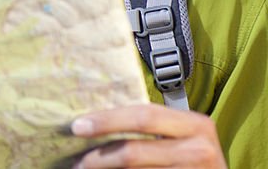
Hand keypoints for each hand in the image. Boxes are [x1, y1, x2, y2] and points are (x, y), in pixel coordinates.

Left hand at [71, 104, 225, 167]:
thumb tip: (94, 120)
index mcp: (196, 124)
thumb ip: (150, 124)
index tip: (77, 126)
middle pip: (133, 152)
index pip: (143, 116)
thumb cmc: (192, 154)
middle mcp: (199, 150)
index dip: (107, 120)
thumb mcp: (180, 134)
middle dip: (98, 157)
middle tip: (77, 160)